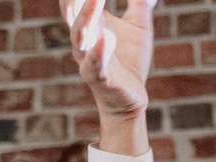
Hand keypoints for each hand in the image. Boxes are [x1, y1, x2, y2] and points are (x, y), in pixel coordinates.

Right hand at [67, 0, 155, 152]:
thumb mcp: (138, 27)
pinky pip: (97, 65)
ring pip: (81, 37)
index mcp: (89, 24)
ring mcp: (89, 58)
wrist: (131, 98)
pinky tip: (107, 38)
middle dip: (78, 0)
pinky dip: (100, 52)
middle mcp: (84, 39)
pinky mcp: (101, 78)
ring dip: (87, 17)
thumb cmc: (130, 60)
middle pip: (74, 14)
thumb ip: (140, 4)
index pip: (78, 1)